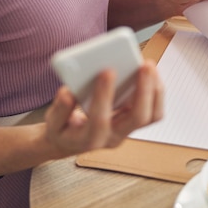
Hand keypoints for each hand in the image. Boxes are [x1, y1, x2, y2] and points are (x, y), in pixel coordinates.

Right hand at [44, 61, 163, 155]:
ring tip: (149, 66)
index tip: (107, 71)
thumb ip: (60, 109)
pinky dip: (155, 91)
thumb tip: (69, 93)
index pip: (100, 120)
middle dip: (143, 90)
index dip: (103, 95)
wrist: (71, 142)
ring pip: (151, 116)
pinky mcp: (134, 122)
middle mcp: (114, 137)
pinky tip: (150, 73)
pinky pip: (153, 110)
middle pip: (137, 118)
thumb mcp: (52, 122)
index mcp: (90, 138)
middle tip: (144, 66)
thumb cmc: (64, 129)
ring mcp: (127, 131)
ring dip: (154, 90)